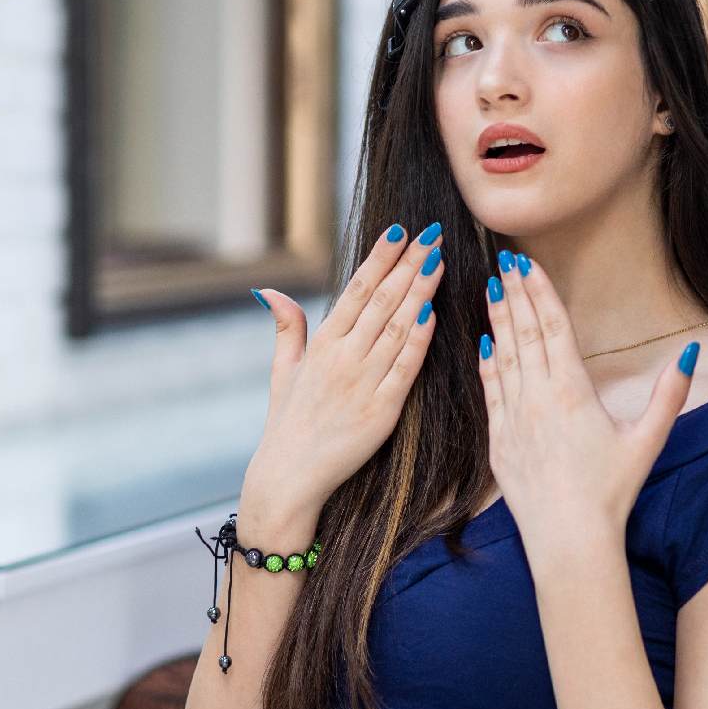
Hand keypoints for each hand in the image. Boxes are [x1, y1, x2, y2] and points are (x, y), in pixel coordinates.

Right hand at [245, 222, 446, 516]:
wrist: (290, 477)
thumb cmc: (288, 423)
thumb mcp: (282, 371)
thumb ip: (286, 328)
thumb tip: (269, 291)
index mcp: (321, 345)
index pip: (356, 290)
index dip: (379, 258)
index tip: (399, 231)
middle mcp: (342, 358)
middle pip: (382, 301)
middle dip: (409, 264)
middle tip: (432, 235)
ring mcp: (363, 384)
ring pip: (396, 327)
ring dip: (420, 292)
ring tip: (438, 262)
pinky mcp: (381, 412)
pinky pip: (404, 369)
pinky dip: (418, 341)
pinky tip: (432, 315)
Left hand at [477, 250, 699, 536]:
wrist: (569, 539)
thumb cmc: (612, 492)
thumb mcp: (648, 440)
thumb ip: (669, 394)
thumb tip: (689, 352)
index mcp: (573, 391)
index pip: (553, 329)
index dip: (540, 293)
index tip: (527, 265)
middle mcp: (538, 398)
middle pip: (524, 334)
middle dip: (515, 295)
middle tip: (504, 261)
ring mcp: (513, 418)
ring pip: (503, 357)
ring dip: (497, 321)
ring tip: (490, 289)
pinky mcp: (498, 440)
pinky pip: (490, 392)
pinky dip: (486, 364)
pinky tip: (483, 343)